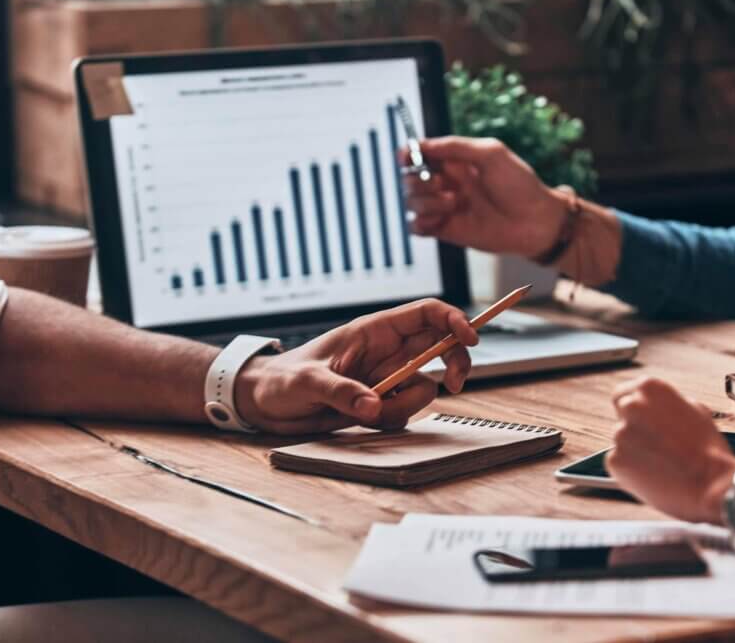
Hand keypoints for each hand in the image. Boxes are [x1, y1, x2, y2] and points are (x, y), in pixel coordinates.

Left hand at [234, 299, 477, 434]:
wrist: (264, 404)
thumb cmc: (281, 380)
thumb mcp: (306, 382)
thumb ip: (341, 392)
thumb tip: (372, 407)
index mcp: (373, 331)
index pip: (426, 314)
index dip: (454, 320)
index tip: (471, 339)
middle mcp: (385, 352)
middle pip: (440, 347)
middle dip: (454, 363)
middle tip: (455, 384)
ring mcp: (385, 378)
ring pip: (423, 387)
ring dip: (405, 405)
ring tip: (365, 412)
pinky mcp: (380, 403)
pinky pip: (404, 412)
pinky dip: (390, 421)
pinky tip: (359, 420)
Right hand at [404, 137, 566, 258]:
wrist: (534, 222)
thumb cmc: (519, 185)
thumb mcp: (491, 154)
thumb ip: (456, 146)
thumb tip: (423, 144)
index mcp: (456, 162)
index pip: (420, 154)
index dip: (408, 154)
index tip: (406, 157)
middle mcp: (447, 183)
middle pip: (410, 178)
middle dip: (418, 180)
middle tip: (442, 184)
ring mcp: (445, 207)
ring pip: (411, 202)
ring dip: (425, 202)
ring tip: (452, 203)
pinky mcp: (445, 230)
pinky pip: (416, 226)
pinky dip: (419, 223)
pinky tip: (438, 220)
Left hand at [606, 378, 734, 523]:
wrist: (711, 484)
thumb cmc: (709, 450)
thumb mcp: (696, 412)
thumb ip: (670, 406)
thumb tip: (661, 410)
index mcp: (650, 389)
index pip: (624, 392)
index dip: (634, 408)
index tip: (639, 418)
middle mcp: (631, 407)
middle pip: (622, 415)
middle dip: (634, 428)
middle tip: (653, 444)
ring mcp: (620, 433)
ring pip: (623, 442)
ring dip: (635, 451)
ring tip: (663, 464)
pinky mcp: (615, 460)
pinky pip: (619, 464)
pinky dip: (631, 471)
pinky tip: (654, 476)